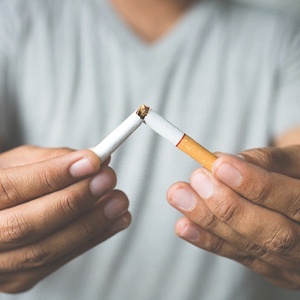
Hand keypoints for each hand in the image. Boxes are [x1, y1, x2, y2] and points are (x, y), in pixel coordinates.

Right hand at [0, 146, 129, 292]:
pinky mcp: (19, 280)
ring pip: (46, 250)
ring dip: (90, 224)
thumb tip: (97, 159)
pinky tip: (116, 221)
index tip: (92, 161)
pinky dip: (92, 239)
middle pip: (27, 225)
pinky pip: (59, 262)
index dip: (54, 175)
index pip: (11, 188)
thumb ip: (54, 159)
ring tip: (118, 201)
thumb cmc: (5, 183)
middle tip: (107, 179)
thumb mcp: (17, 163)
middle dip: (74, 201)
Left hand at [167, 145, 299, 289]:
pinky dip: (208, 240)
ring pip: (249, 246)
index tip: (219, 165)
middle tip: (197, 179)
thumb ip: (270, 161)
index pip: (293, 201)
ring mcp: (291, 264)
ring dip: (208, 221)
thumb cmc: (299, 174)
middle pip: (272, 233)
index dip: (255, 184)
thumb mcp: (297, 161)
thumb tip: (226, 161)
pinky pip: (238, 256)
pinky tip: (184, 225)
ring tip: (179, 195)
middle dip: (228, 206)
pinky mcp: (271, 269)